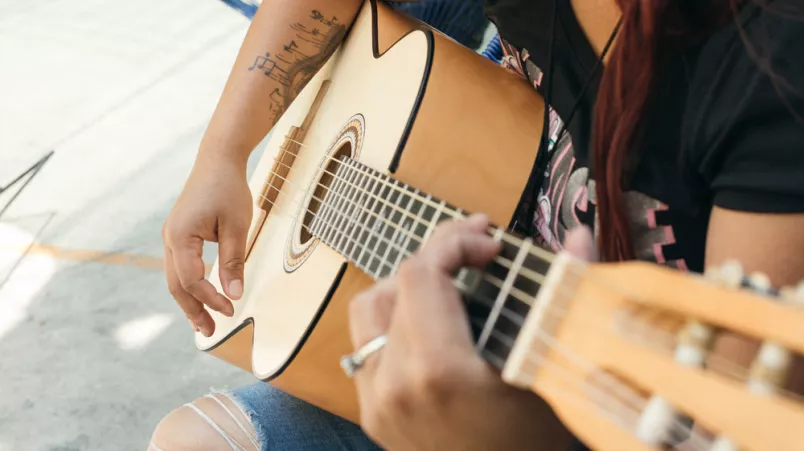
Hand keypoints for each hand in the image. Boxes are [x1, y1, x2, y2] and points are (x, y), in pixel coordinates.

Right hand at [162, 155, 252, 336]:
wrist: (217, 161)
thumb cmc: (228, 189)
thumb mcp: (236, 226)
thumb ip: (233, 261)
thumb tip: (233, 294)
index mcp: (180, 236)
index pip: (192, 279)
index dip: (211, 299)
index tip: (231, 310)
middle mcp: (169, 238)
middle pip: (176, 285)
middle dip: (193, 310)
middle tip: (210, 333)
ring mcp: (171, 237)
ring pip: (175, 278)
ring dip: (189, 302)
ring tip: (204, 324)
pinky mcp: (178, 235)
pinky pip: (180, 267)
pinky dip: (189, 286)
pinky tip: (201, 298)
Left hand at [348, 214, 590, 449]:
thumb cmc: (538, 445)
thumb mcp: (554, 370)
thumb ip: (563, 293)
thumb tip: (577, 234)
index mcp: (438, 370)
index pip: (422, 273)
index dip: (455, 242)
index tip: (490, 244)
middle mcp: (394, 383)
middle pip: (397, 285)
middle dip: (439, 257)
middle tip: (478, 251)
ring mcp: (376, 400)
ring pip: (370, 310)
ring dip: (409, 285)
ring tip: (451, 281)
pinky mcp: (372, 412)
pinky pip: (367, 345)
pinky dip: (395, 321)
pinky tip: (431, 322)